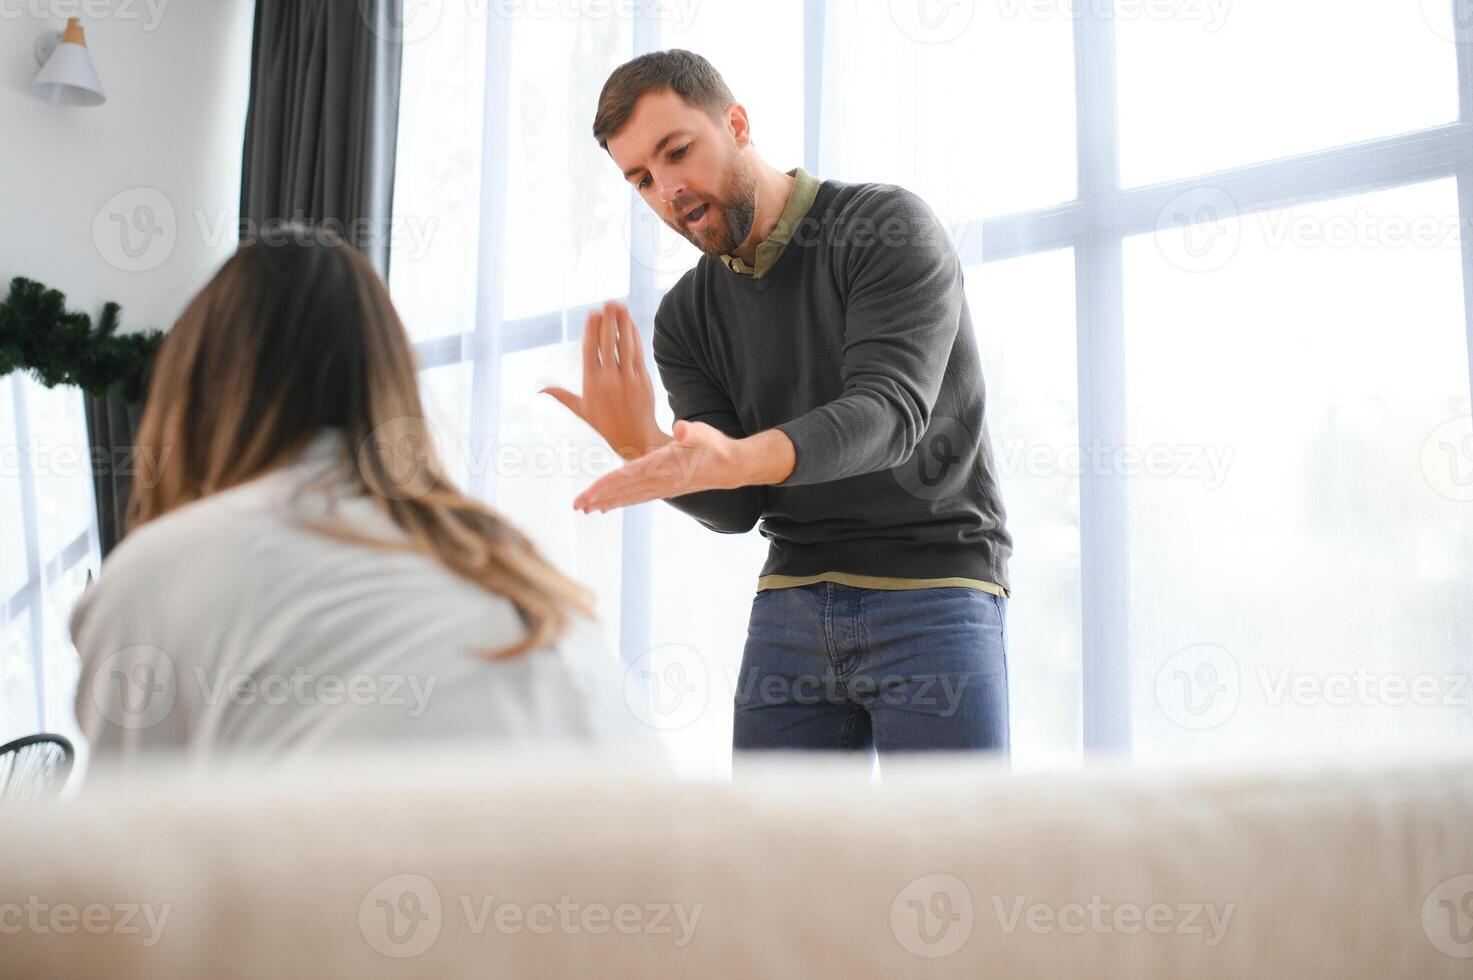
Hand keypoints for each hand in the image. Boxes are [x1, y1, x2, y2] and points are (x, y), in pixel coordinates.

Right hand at [541, 301, 667, 459]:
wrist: (635, 438)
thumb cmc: (606, 424)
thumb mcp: (581, 410)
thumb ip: (561, 396)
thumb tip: (539, 390)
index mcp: (591, 384)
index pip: (590, 350)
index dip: (592, 330)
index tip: (592, 314)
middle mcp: (609, 380)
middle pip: (608, 344)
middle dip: (608, 322)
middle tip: (608, 302)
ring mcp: (627, 379)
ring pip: (624, 346)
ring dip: (623, 324)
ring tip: (621, 307)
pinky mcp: (642, 380)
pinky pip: (637, 354)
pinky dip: (634, 337)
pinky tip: (631, 324)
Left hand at [573, 422, 794, 512]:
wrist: (731, 467)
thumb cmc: (715, 446)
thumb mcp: (704, 432)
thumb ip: (690, 431)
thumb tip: (681, 428)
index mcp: (663, 466)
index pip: (628, 476)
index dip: (607, 485)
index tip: (589, 494)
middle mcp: (660, 481)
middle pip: (623, 490)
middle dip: (599, 498)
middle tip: (576, 506)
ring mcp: (662, 488)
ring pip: (629, 496)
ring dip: (607, 502)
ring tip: (586, 509)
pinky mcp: (665, 489)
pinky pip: (638, 497)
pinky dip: (622, 501)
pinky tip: (609, 505)